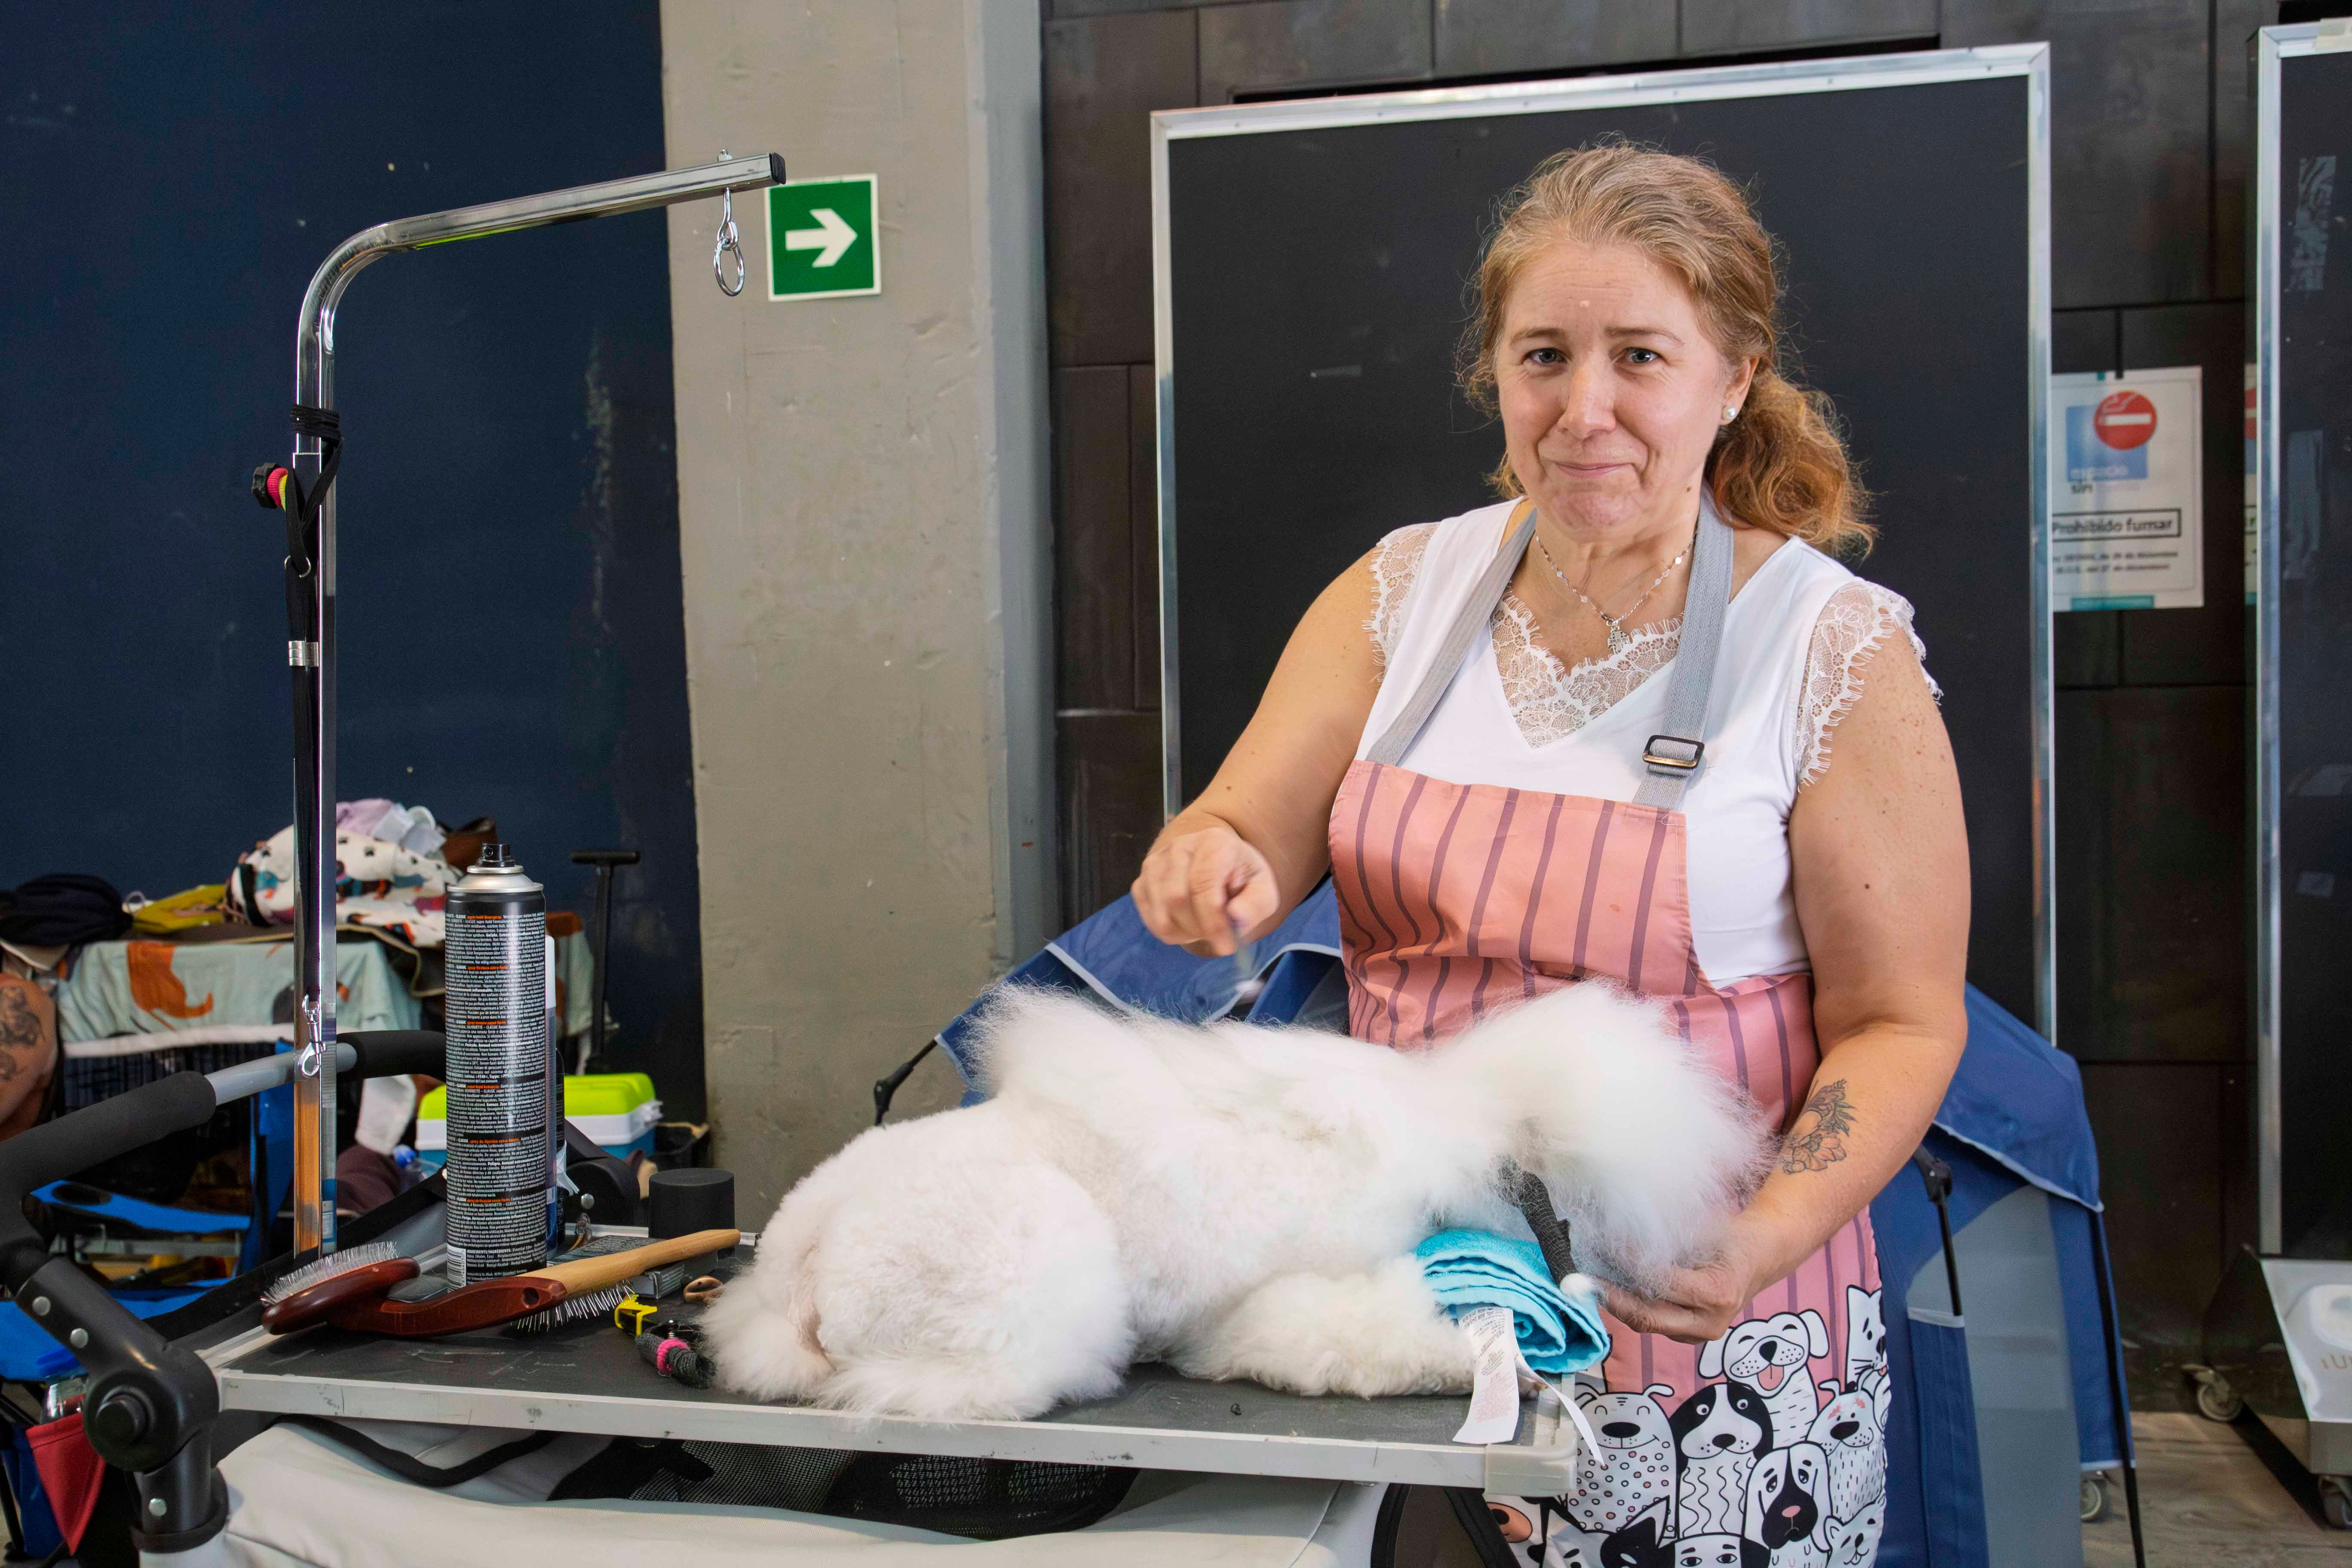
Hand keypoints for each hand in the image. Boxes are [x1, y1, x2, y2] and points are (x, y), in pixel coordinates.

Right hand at [1132, 821, 1278, 955]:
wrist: (1214, 862)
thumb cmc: (1240, 877)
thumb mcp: (1262, 888)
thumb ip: (1256, 904)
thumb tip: (1237, 918)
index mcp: (1213, 842)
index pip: (1203, 883)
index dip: (1214, 920)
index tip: (1226, 946)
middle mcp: (1178, 848)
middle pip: (1178, 899)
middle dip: (1200, 929)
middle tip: (1218, 938)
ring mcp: (1154, 865)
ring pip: (1161, 914)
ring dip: (1186, 933)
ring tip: (1204, 928)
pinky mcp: (1140, 883)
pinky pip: (1150, 920)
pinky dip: (1171, 933)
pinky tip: (1188, 924)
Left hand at [1598, 1223, 1777, 1344]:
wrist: (1759, 1257)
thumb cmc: (1730, 1237)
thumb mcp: (1703, 1233)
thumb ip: (1667, 1244)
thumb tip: (1618, 1240)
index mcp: (1717, 1293)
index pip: (1660, 1283)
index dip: (1628, 1265)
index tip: (1604, 1247)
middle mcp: (1709, 1322)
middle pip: (1647, 1317)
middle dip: (1610, 1298)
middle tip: (1580, 1280)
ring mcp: (1700, 1334)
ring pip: (1646, 1323)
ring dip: (1615, 1303)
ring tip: (1589, 1282)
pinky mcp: (1689, 1335)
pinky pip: (1654, 1322)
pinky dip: (1630, 1306)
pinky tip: (1610, 1288)